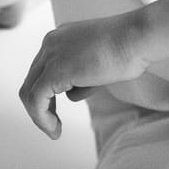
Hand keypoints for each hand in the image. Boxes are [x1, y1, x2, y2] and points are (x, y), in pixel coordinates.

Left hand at [18, 12, 149, 138]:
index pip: (42, 70)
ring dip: (39, 116)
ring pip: (30, 91)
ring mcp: (50, 55)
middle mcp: (51, 43)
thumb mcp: (99, 64)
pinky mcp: (55, 71)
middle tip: (53, 125)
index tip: (56, 112)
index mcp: (61, 38)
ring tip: (54, 131)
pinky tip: (54, 129)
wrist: (138, 37)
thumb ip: (81, 78)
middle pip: (32, 80)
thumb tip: (72, 94)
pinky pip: (36, 99)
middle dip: (41, 106)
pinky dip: (42, 118)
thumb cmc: (130, 48)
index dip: (47, 94)